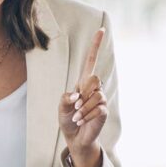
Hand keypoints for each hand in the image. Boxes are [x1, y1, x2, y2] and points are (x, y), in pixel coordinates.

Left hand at [58, 26, 107, 154]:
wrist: (74, 136)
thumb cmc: (68, 118)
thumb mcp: (61, 106)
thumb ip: (66, 98)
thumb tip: (77, 95)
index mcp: (83, 83)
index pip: (91, 61)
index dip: (95, 46)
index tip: (100, 30)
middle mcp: (94, 88)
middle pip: (94, 78)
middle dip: (84, 91)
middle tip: (76, 105)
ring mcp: (101, 99)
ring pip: (96, 95)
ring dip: (83, 108)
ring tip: (77, 116)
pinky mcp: (104, 111)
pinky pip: (98, 109)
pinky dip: (86, 116)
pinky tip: (81, 121)